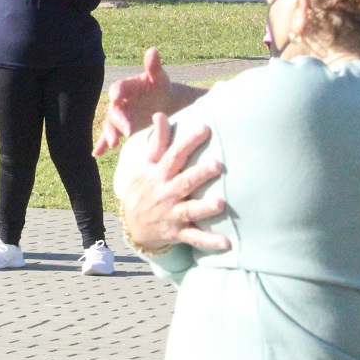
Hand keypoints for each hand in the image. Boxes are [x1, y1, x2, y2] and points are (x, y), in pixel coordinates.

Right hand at [97, 47, 173, 152]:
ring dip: (109, 134)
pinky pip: (108, 137)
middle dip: (118, 121)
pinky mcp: (121, 129)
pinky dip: (102, 144)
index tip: (117, 98)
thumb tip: (153, 50)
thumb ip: (153, 66)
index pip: (118, 89)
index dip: (117, 93)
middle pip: (114, 111)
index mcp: (126, 87)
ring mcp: (120, 117)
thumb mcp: (159, 78)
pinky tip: (97, 153)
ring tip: (114, 144)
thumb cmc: (161, 88)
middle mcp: (119, 102)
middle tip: (126, 132)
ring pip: (110, 125)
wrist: (166, 103)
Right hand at [118, 114, 228, 254]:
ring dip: (205, 208)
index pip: (173, 155)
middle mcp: (165, 193)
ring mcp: (171, 214)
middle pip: (184, 182)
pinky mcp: (177, 233)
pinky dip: (209, 242)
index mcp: (158, 174)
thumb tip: (160, 115)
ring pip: (189, 211)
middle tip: (218, 165)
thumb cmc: (144, 189)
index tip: (205, 128)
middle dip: (200, 174)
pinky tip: (227, 244)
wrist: (132, 225)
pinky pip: (194, 238)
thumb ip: (157, 142)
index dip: (188, 142)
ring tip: (221, 203)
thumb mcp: (145, 165)